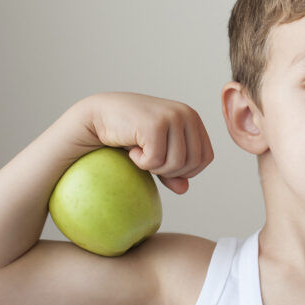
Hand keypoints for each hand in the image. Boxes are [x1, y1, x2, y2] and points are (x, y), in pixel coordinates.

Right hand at [75, 92, 213, 193]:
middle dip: (171, 172)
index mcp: (193, 118)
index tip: (165, 166)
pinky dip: (142, 163)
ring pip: (176, 164)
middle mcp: (186, 114)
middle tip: (150, 160)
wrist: (98, 115)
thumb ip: (173, 169)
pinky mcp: (155, 124)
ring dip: (155, 168)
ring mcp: (172, 117)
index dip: (187, 171)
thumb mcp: (157, 151)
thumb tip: (184, 189)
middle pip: (193, 163)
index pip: (206, 157)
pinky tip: (132, 150)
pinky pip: (156, 161)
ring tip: (141, 153)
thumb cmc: (130, 132)